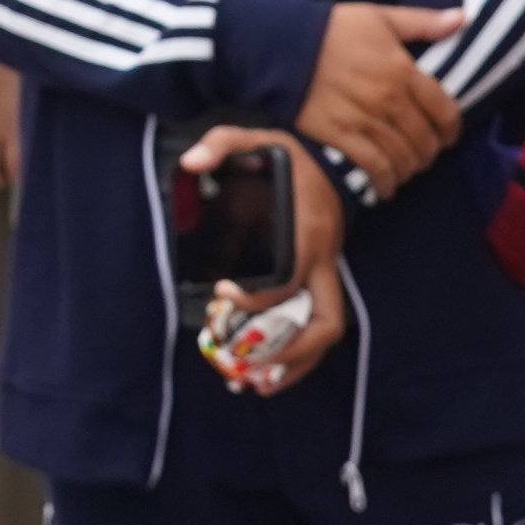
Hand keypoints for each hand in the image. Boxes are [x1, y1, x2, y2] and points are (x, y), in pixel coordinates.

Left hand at [182, 127, 346, 390]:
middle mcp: (324, 260)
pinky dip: (300, 354)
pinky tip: (272, 372)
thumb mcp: (257, 140)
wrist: (335, 161)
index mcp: (308, 233)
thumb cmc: (292, 159)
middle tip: (249, 369)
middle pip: (324, 320)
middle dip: (289, 350)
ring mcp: (328, 273)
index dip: (258, 296)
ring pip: (327, 331)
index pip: (288, 279)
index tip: (224, 295)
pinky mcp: (325, 281)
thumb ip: (222, 144)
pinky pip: (321, 326)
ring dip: (297, 364)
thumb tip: (189, 161)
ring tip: (259, 385)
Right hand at [292, 1, 467, 196]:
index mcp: (403, 70)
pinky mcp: (340, 136)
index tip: (449, 137)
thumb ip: (423, 22)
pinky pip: (373, 166)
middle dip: (430, 152)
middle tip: (426, 155)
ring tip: (407, 169)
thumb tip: (462, 19)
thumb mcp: (381, 16)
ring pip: (402, 157)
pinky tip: (387, 186)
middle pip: (424, 139)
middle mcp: (389, 99)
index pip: (444, 111)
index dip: (452, 130)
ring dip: (410, 169)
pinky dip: (385, 181)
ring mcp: (365, 120)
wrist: (283, 46)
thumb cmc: (333, 28)